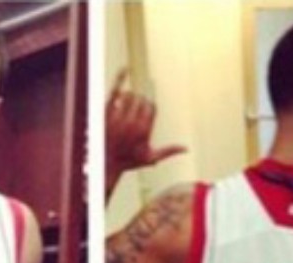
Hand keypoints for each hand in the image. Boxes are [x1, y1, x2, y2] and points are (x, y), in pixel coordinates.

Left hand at [106, 69, 186, 194]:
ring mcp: (117, 116)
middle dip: (140, 105)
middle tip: (134, 115)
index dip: (149, 109)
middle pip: (142, 100)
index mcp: (143, 130)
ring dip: (131, 99)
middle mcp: (131, 122)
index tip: (143, 115)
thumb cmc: (128, 161)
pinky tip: (124, 69)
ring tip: (128, 107)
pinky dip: (119, 79)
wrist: (106, 163)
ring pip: (130, 96)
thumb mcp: (150, 158)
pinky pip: (114, 91)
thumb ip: (169, 151)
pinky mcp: (106, 112)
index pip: (151, 107)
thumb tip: (186, 149)